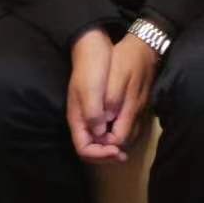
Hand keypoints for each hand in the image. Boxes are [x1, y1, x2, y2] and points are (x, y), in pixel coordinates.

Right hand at [66, 28, 124, 161]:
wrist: (95, 48)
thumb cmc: (92, 68)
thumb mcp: (91, 90)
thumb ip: (93, 113)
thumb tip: (101, 134)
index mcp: (77, 119)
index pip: (84, 149)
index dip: (99, 154)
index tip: (116, 151)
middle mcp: (83, 120)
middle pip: (91, 148)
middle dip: (106, 154)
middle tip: (123, 154)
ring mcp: (91, 115)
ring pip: (99, 141)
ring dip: (111, 147)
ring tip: (125, 148)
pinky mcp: (100, 108)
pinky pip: (105, 130)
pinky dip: (114, 136)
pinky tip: (125, 133)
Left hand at [103, 31, 159, 151]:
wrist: (145, 45)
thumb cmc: (127, 58)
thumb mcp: (116, 75)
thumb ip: (111, 100)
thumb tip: (104, 125)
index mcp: (130, 107)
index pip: (118, 140)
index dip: (104, 145)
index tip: (93, 141)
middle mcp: (138, 113)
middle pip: (124, 142)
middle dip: (108, 146)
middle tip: (92, 140)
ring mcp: (142, 109)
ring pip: (129, 135)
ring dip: (114, 139)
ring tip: (98, 135)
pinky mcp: (143, 104)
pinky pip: (133, 125)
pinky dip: (121, 129)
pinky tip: (110, 123)